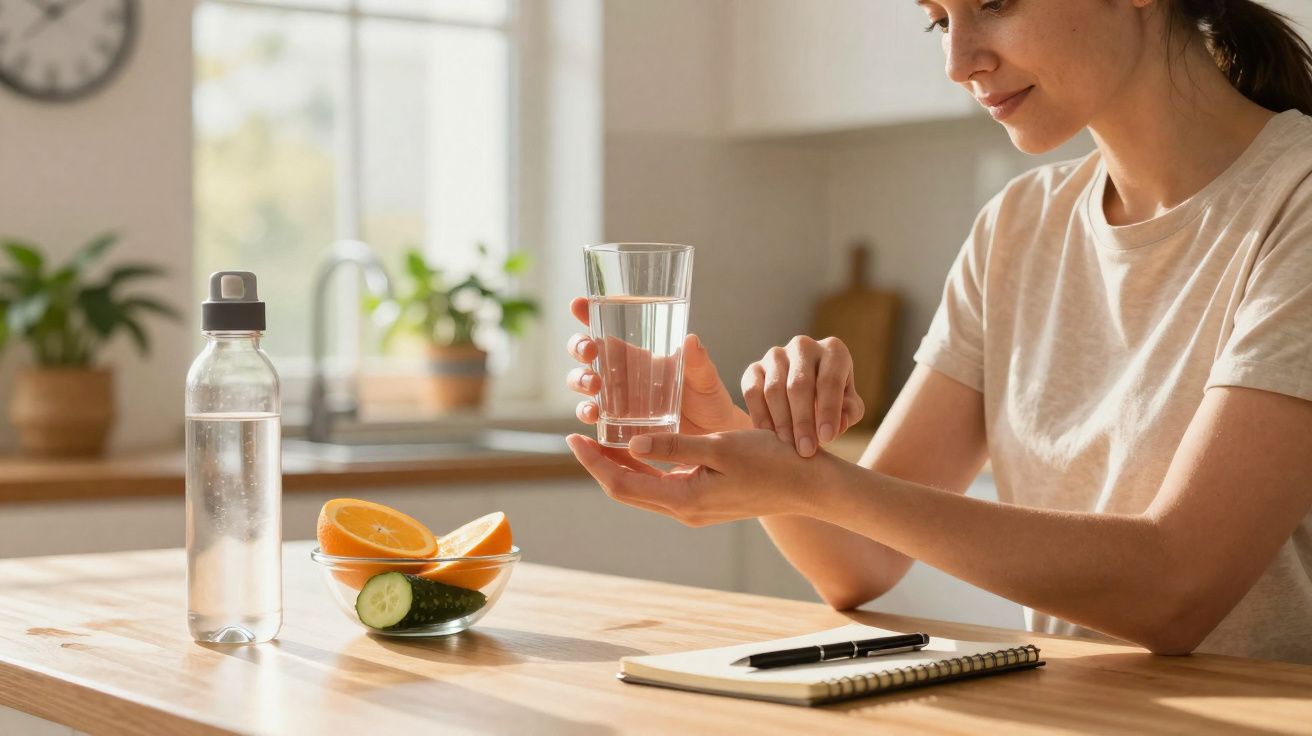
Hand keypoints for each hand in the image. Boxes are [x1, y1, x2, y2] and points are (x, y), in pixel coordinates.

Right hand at [565, 296, 749, 433]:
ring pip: (582, 380)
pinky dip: (585, 412)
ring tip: (594, 386)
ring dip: (580, 379)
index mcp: (639, 353)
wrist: (712, 437)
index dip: (588, 313)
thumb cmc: (708, 400)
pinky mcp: (616, 422)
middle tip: (589, 351)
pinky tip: (593, 415)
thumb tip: (691, 340)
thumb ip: (698, 362)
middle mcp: (622, 372)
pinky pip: (592, 414)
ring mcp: (616, 397)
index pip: (608, 326)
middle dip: (579, 347)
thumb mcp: (705, 378)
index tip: (578, 304)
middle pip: (586, 352)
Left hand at [565, 430, 843, 525]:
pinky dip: (645, 467)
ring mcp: (695, 509)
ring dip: (620, 466)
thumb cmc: (772, 461)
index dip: (593, 462)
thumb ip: (674, 445)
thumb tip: (632, 442)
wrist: (809, 485)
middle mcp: (684, 510)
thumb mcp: (721, 446)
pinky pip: (662, 486)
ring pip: (643, 489)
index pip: (621, 484)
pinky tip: (642, 446)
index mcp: (684, 499)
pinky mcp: (705, 501)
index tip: (573, 438)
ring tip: (602, 437)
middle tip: (580, 435)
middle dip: (599, 464)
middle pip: (626, 490)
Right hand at [741, 336, 863, 457]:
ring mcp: (776, 355)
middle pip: (799, 384)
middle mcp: (803, 346)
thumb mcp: (848, 406)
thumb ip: (848, 413)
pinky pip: (752, 392)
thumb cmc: (833, 400)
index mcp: (833, 351)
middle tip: (806, 450)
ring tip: (789, 447)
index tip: (827, 438)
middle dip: (803, 421)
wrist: (807, 392)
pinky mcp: (754, 368)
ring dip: (781, 422)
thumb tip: (837, 425)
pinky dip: (760, 417)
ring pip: (774, 389)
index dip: (828, 411)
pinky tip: (769, 437)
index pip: (829, 380)